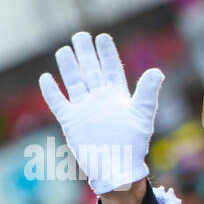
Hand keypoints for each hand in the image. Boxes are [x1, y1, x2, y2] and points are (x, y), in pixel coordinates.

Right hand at [39, 32, 163, 195]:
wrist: (118, 167)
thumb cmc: (134, 144)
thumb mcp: (143, 116)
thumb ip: (148, 94)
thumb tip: (157, 71)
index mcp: (118, 96)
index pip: (111, 69)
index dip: (106, 54)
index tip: (102, 38)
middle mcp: (100, 99)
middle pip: (91, 71)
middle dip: (86, 53)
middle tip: (80, 35)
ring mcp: (84, 109)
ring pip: (74, 82)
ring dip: (69, 67)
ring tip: (64, 50)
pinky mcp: (71, 121)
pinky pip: (58, 103)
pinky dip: (52, 92)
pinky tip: (45, 78)